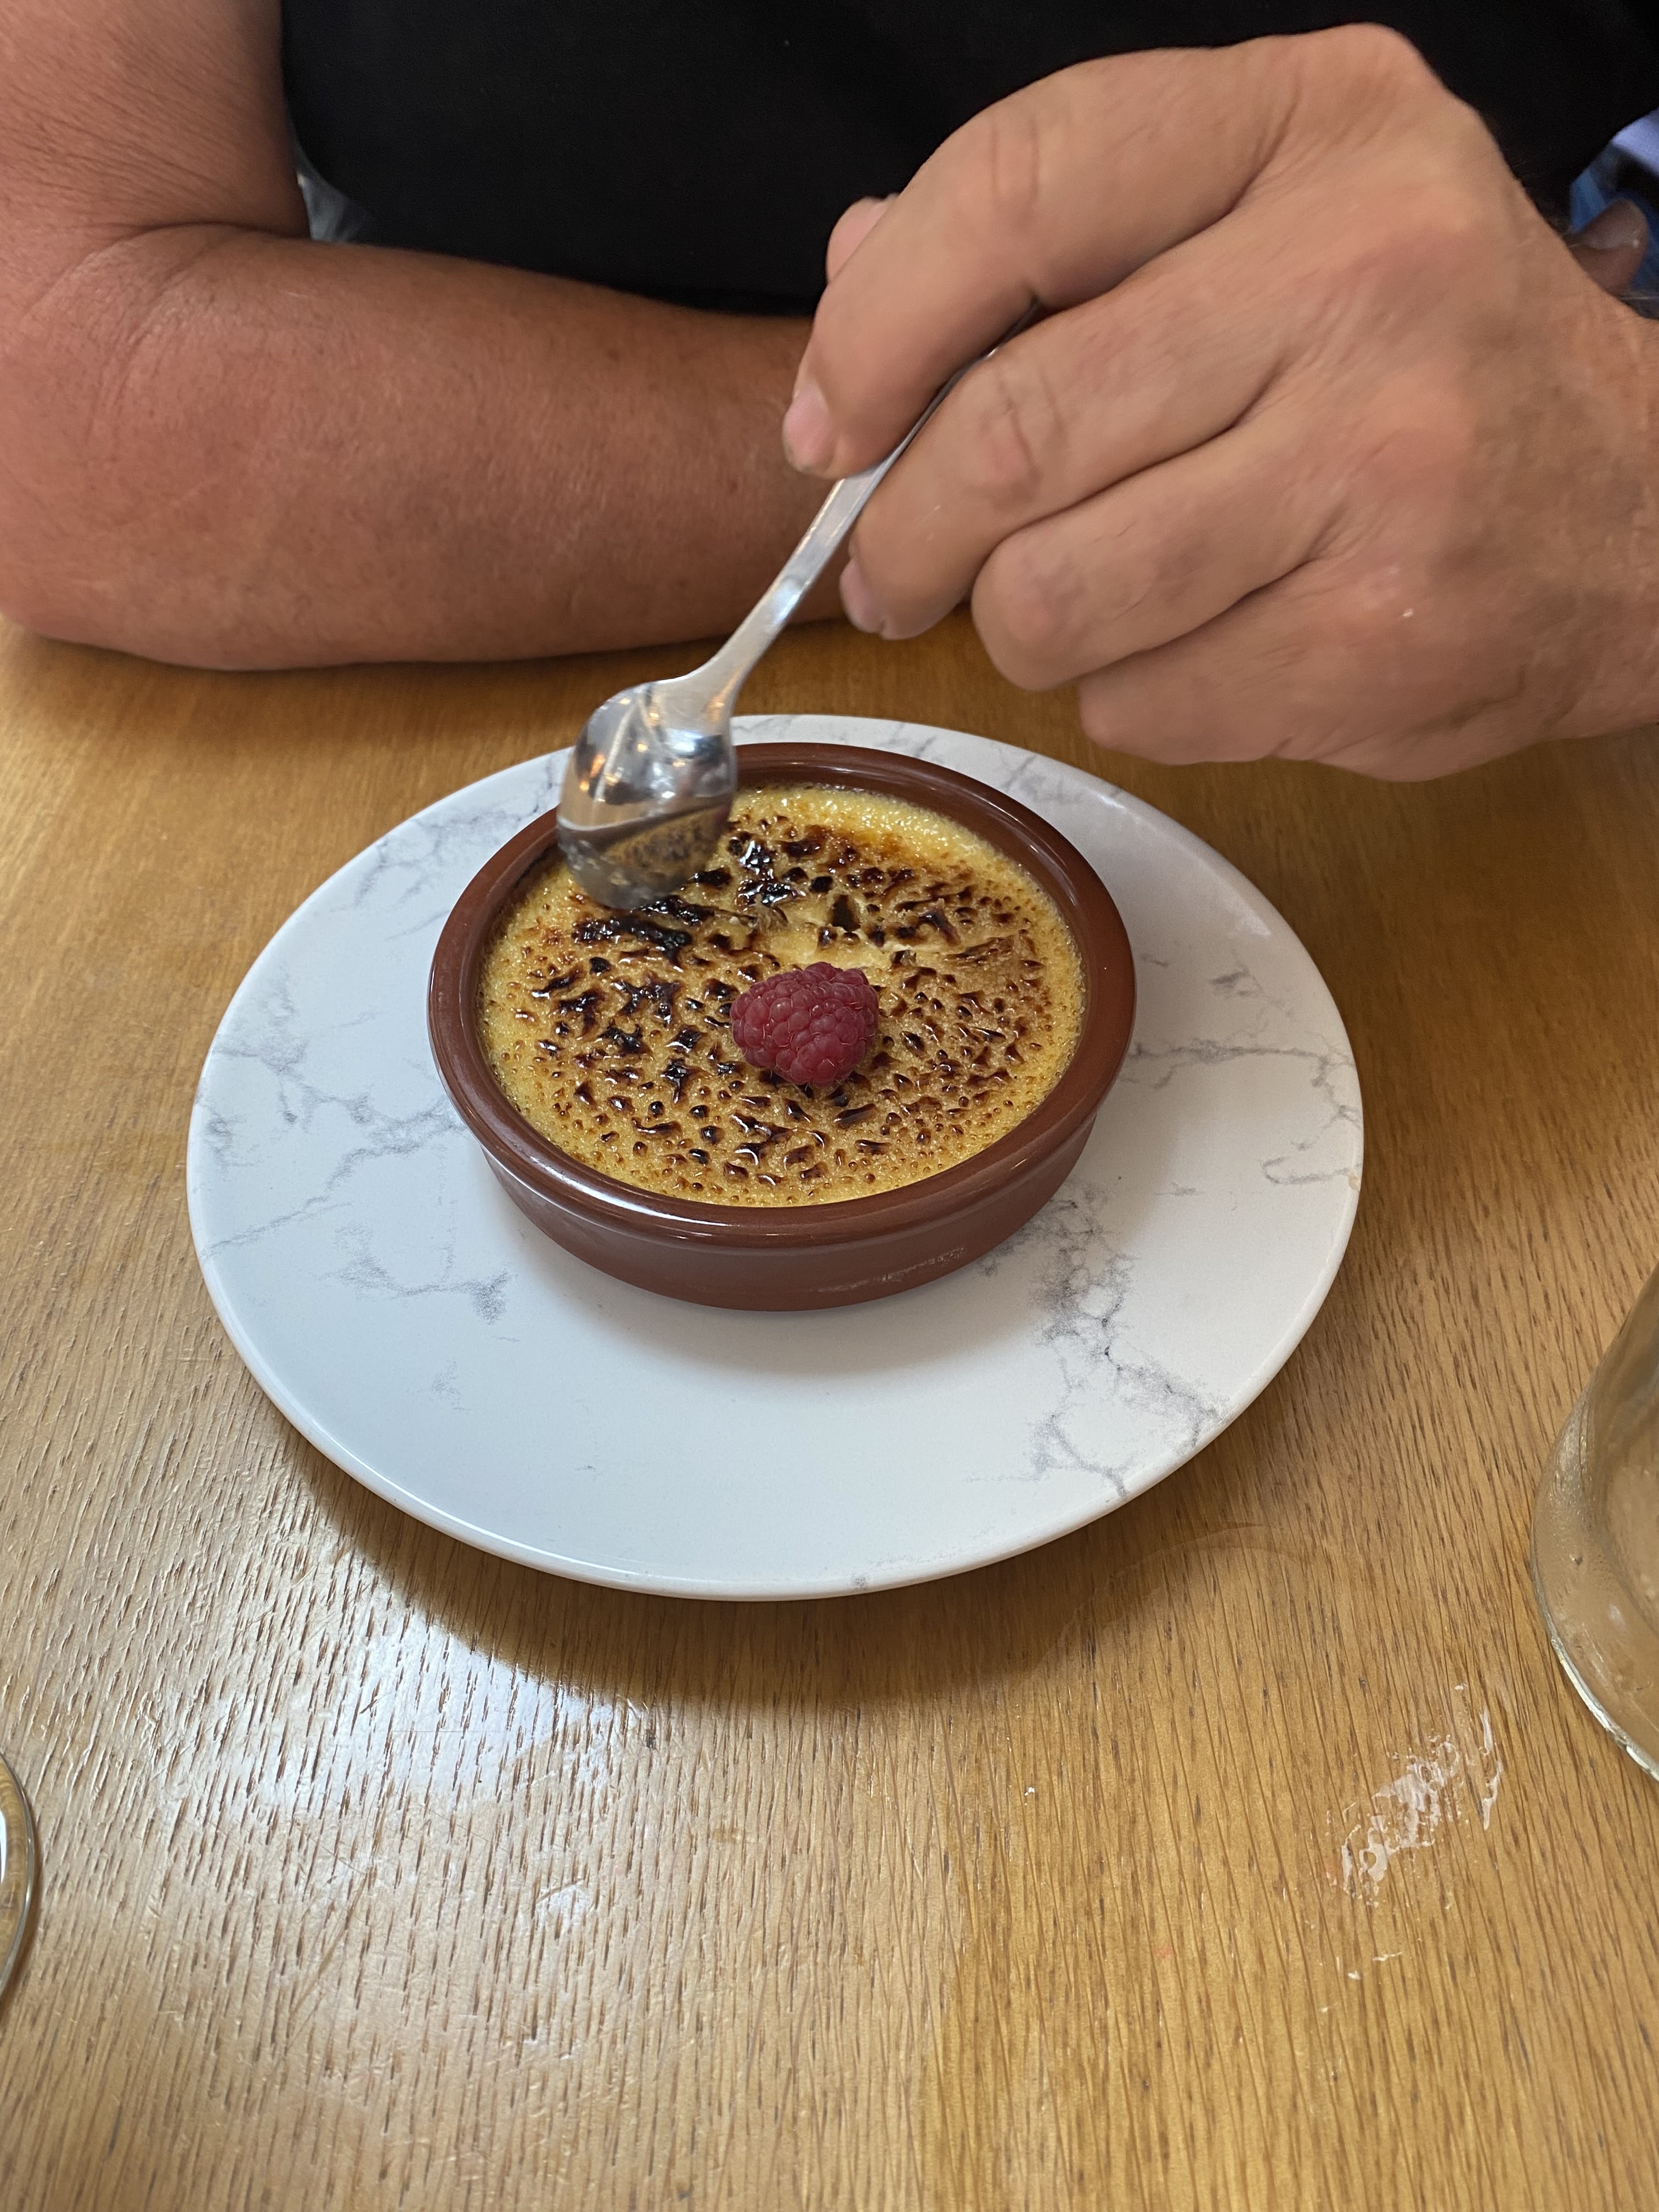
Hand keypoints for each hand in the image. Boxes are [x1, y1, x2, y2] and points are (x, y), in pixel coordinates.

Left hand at [784, 32, 1658, 777]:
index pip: (1016, 186)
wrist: (1637, 517)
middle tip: (892, 571)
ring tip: (1068, 602)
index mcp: (1314, 126)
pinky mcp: (1376, 640)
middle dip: (907, 529)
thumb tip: (853, 289)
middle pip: (1010, 430)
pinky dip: (1124, 694)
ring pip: (1050, 594)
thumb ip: (1063, 231)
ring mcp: (1381, 468)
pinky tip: (1196, 644)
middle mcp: (1360, 275)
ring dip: (1017, 623)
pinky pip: (1135, 703)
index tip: (830, 425)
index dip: (876, 328)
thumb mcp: (1273, 217)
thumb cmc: (1418, 360)